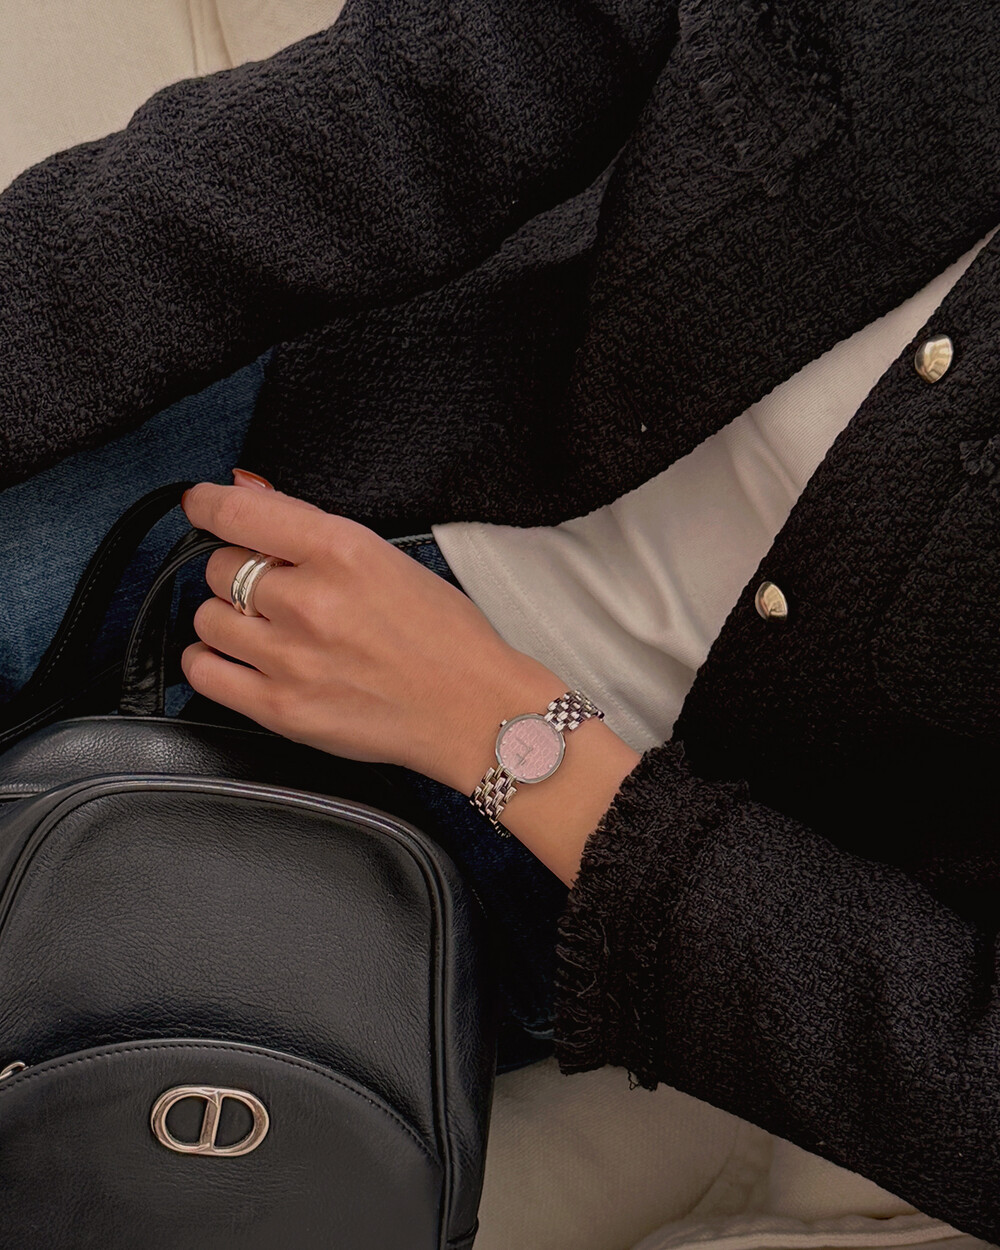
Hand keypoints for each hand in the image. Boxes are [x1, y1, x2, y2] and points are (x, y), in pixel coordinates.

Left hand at [179, 475, 558, 791]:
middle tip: (278, 590)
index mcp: (342, 551)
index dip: (206, 504)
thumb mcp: (387, 557)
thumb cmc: (444, 636)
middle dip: (241, 572)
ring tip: (269, 629)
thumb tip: (245, 489)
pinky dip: (212, 660)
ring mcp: (291, 658)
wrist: (474, 712)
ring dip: (230, 618)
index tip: (200, 505)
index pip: (237, 512)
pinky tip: (242, 659)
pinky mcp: (281, 709)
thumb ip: (308, 523)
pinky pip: (202, 671)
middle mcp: (310, 601)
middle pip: (220, 567)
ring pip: (208, 617)